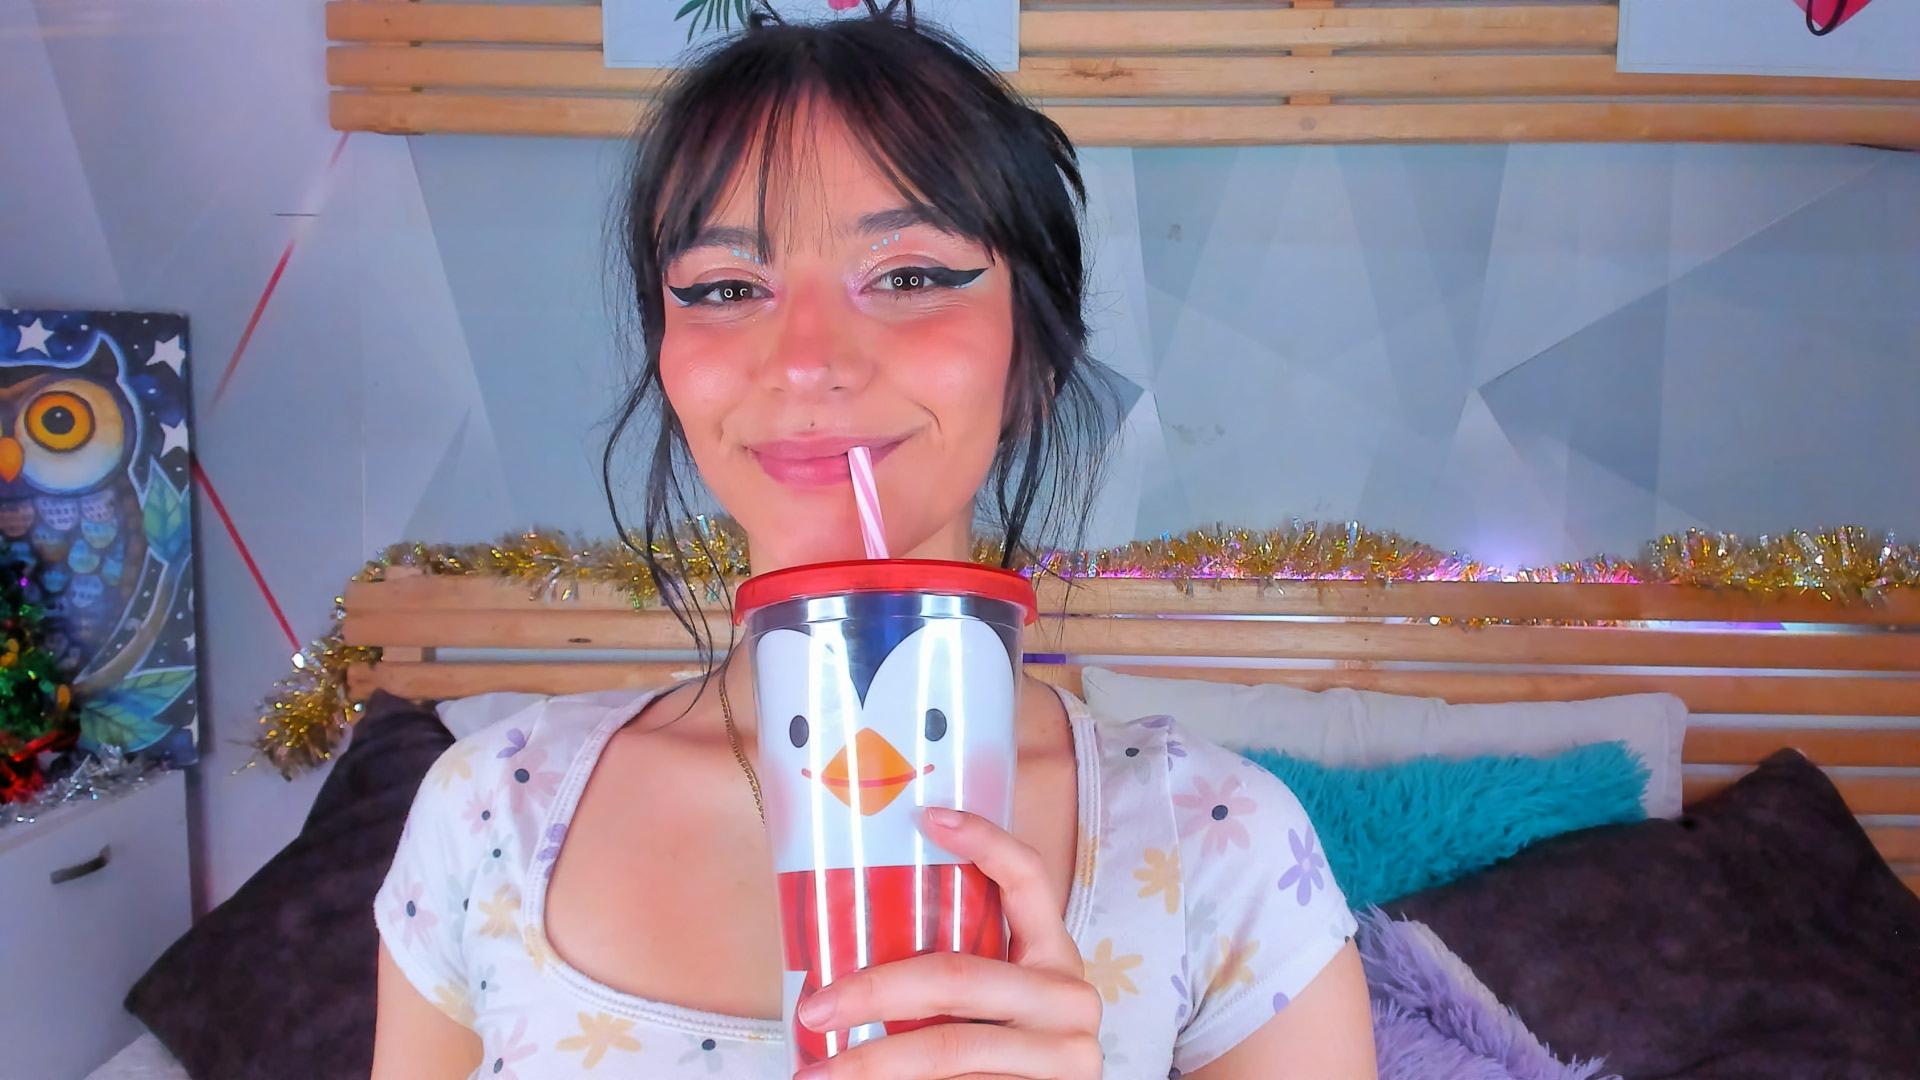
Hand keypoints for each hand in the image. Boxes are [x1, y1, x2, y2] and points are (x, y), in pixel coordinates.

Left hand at [791, 805, 1102, 1079]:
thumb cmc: (1004, 1061)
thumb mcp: (994, 1008)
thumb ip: (956, 974)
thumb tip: (844, 955)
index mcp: (1056, 955)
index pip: (1029, 879)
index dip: (984, 841)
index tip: (926, 816)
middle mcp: (1071, 996)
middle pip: (958, 974)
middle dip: (874, 992)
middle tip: (815, 1009)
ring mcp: (1065, 1052)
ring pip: (948, 1046)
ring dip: (871, 1063)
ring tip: (817, 1076)